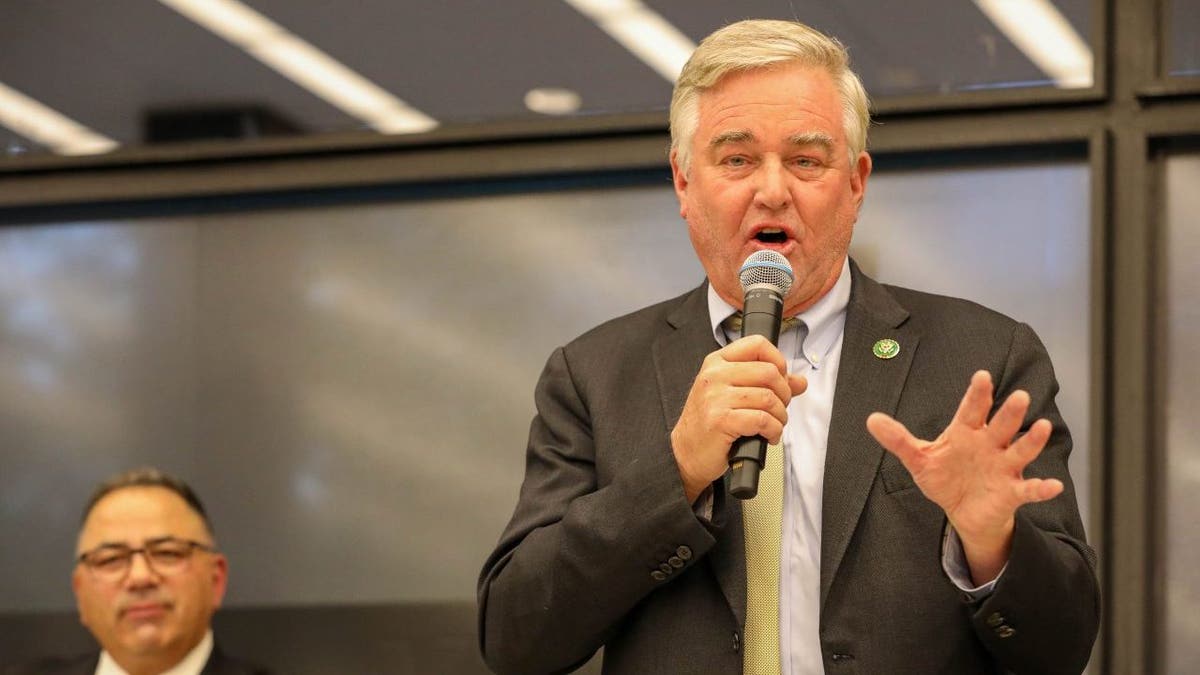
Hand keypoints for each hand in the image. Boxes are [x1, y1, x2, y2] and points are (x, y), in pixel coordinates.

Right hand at [671, 335, 807, 502]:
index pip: (757, 344)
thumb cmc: (709, 422)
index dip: (778, 360)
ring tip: (774, 425)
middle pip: (769, 372)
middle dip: (784, 394)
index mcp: (717, 362)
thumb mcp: (733, 394)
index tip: (781, 379)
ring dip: (780, 417)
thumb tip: (799, 382)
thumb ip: (766, 383)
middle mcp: (714, 375)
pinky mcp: (721, 421)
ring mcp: (716, 397)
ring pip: (769, 398)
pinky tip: (768, 436)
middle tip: (779, 408)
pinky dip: (773, 431)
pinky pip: (763, 420)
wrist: (685, 452)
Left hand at [865, 370, 1062, 583]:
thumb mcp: (919, 459)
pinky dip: (1042, 488)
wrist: (963, 511)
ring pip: (1021, 450)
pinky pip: (1029, 489)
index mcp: (967, 433)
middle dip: (1009, 412)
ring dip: (1032, 440)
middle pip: (1001, 425)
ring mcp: (1004, 467)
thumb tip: (871, 419)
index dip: (977, 394)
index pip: (972, 410)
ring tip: (1041, 427)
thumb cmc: (945, 477)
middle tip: (1019, 396)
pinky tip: (1052, 486)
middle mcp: (990, 445)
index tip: (982, 376)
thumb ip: (898, 440)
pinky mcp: (1012, 492)